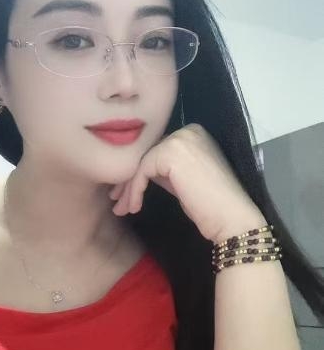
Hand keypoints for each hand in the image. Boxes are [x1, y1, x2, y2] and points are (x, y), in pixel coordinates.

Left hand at [109, 123, 265, 243]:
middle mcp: (188, 130)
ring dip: (128, 189)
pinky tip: (134, 207)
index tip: (126, 194)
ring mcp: (180, 139)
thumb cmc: (210, 206)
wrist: (231, 218)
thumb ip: (165, 169)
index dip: (139, 173)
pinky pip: (142, 171)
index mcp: (194, 133)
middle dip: (129, 181)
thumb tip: (138, 171)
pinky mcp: (171, 152)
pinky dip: (134, 190)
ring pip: (141, 163)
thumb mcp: (184, 180)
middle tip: (117, 202)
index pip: (157, 150)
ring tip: (121, 209)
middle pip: (147, 155)